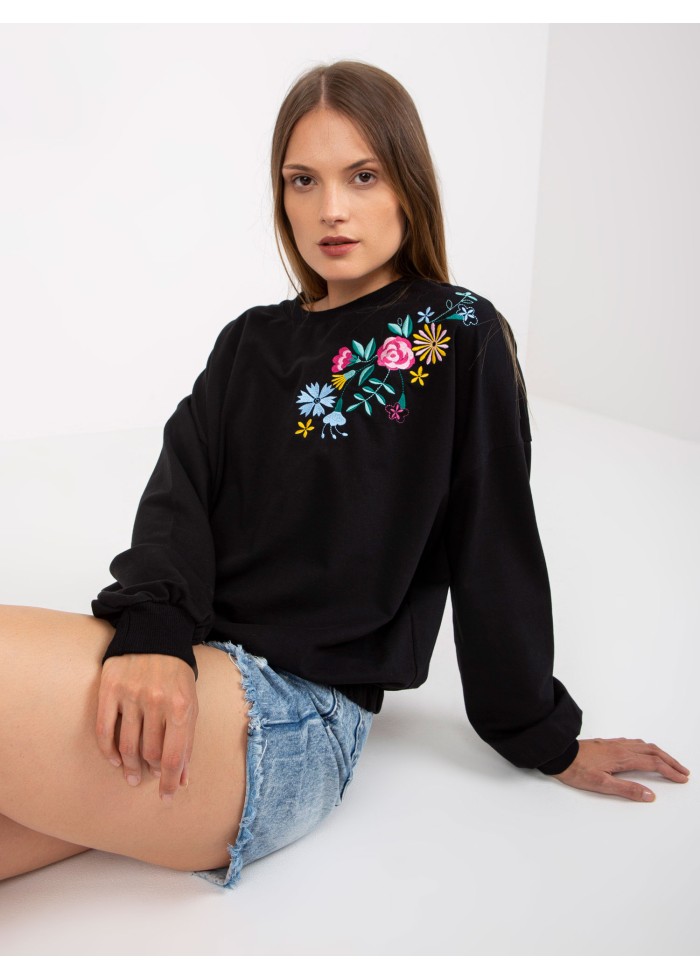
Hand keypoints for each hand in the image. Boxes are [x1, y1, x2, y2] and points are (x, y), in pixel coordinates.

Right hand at [96, 653, 198, 803]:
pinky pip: (104, 730)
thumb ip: (187, 741)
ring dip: (129, 767)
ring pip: (126, 745)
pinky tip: (114, 760)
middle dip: (151, 771)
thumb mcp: (191, 703)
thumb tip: (182, 779)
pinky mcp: (109, 689)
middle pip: (149, 753)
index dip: (170, 781)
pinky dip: (108, 751)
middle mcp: (156, 701)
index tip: (167, 796)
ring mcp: (131, 695)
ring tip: (132, 776)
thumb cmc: (176, 675)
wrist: (155, 634)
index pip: (173, 756)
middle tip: (150, 777)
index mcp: (182, 706)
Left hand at [552, 737, 689, 800]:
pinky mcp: (607, 743)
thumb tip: (650, 795)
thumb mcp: (601, 784)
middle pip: (653, 752)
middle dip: (670, 761)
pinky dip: (646, 747)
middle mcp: (621, 747)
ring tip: (669, 762)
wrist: (558, 754)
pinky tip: (644, 751)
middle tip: (683, 771)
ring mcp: (614, 743)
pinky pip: (633, 742)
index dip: (670, 771)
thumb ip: (627, 789)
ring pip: (644, 745)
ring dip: (660, 753)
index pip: (653, 764)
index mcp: (623, 757)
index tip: (682, 778)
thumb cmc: (576, 770)